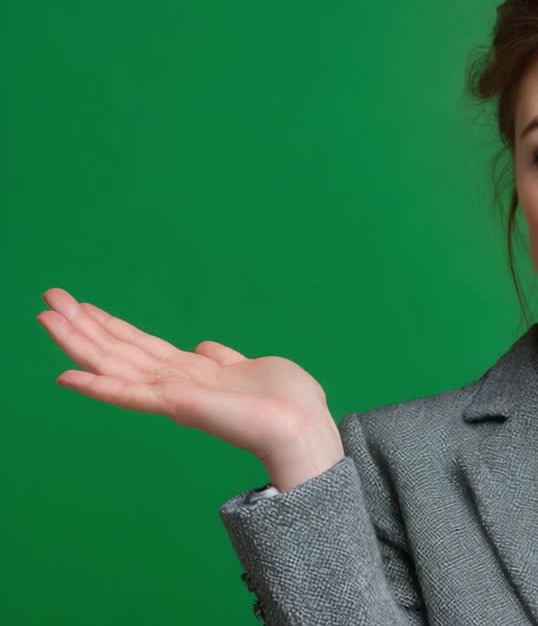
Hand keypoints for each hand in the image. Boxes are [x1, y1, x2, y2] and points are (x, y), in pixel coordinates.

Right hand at [36, 287, 343, 489]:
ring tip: (46, 318)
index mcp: (193, 373)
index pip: (141, 346)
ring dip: (79, 343)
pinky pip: (130, 394)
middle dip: (83, 326)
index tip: (83, 306)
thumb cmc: (287, 402)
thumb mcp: (252, 367)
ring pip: (114, 365)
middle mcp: (175, 384)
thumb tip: (204, 346)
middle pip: (119, 351)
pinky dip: (97, 386)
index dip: (111, 326)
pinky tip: (66, 376)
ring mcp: (172, 396)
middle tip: (48, 300)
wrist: (302, 426)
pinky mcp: (177, 405)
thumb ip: (223, 359)